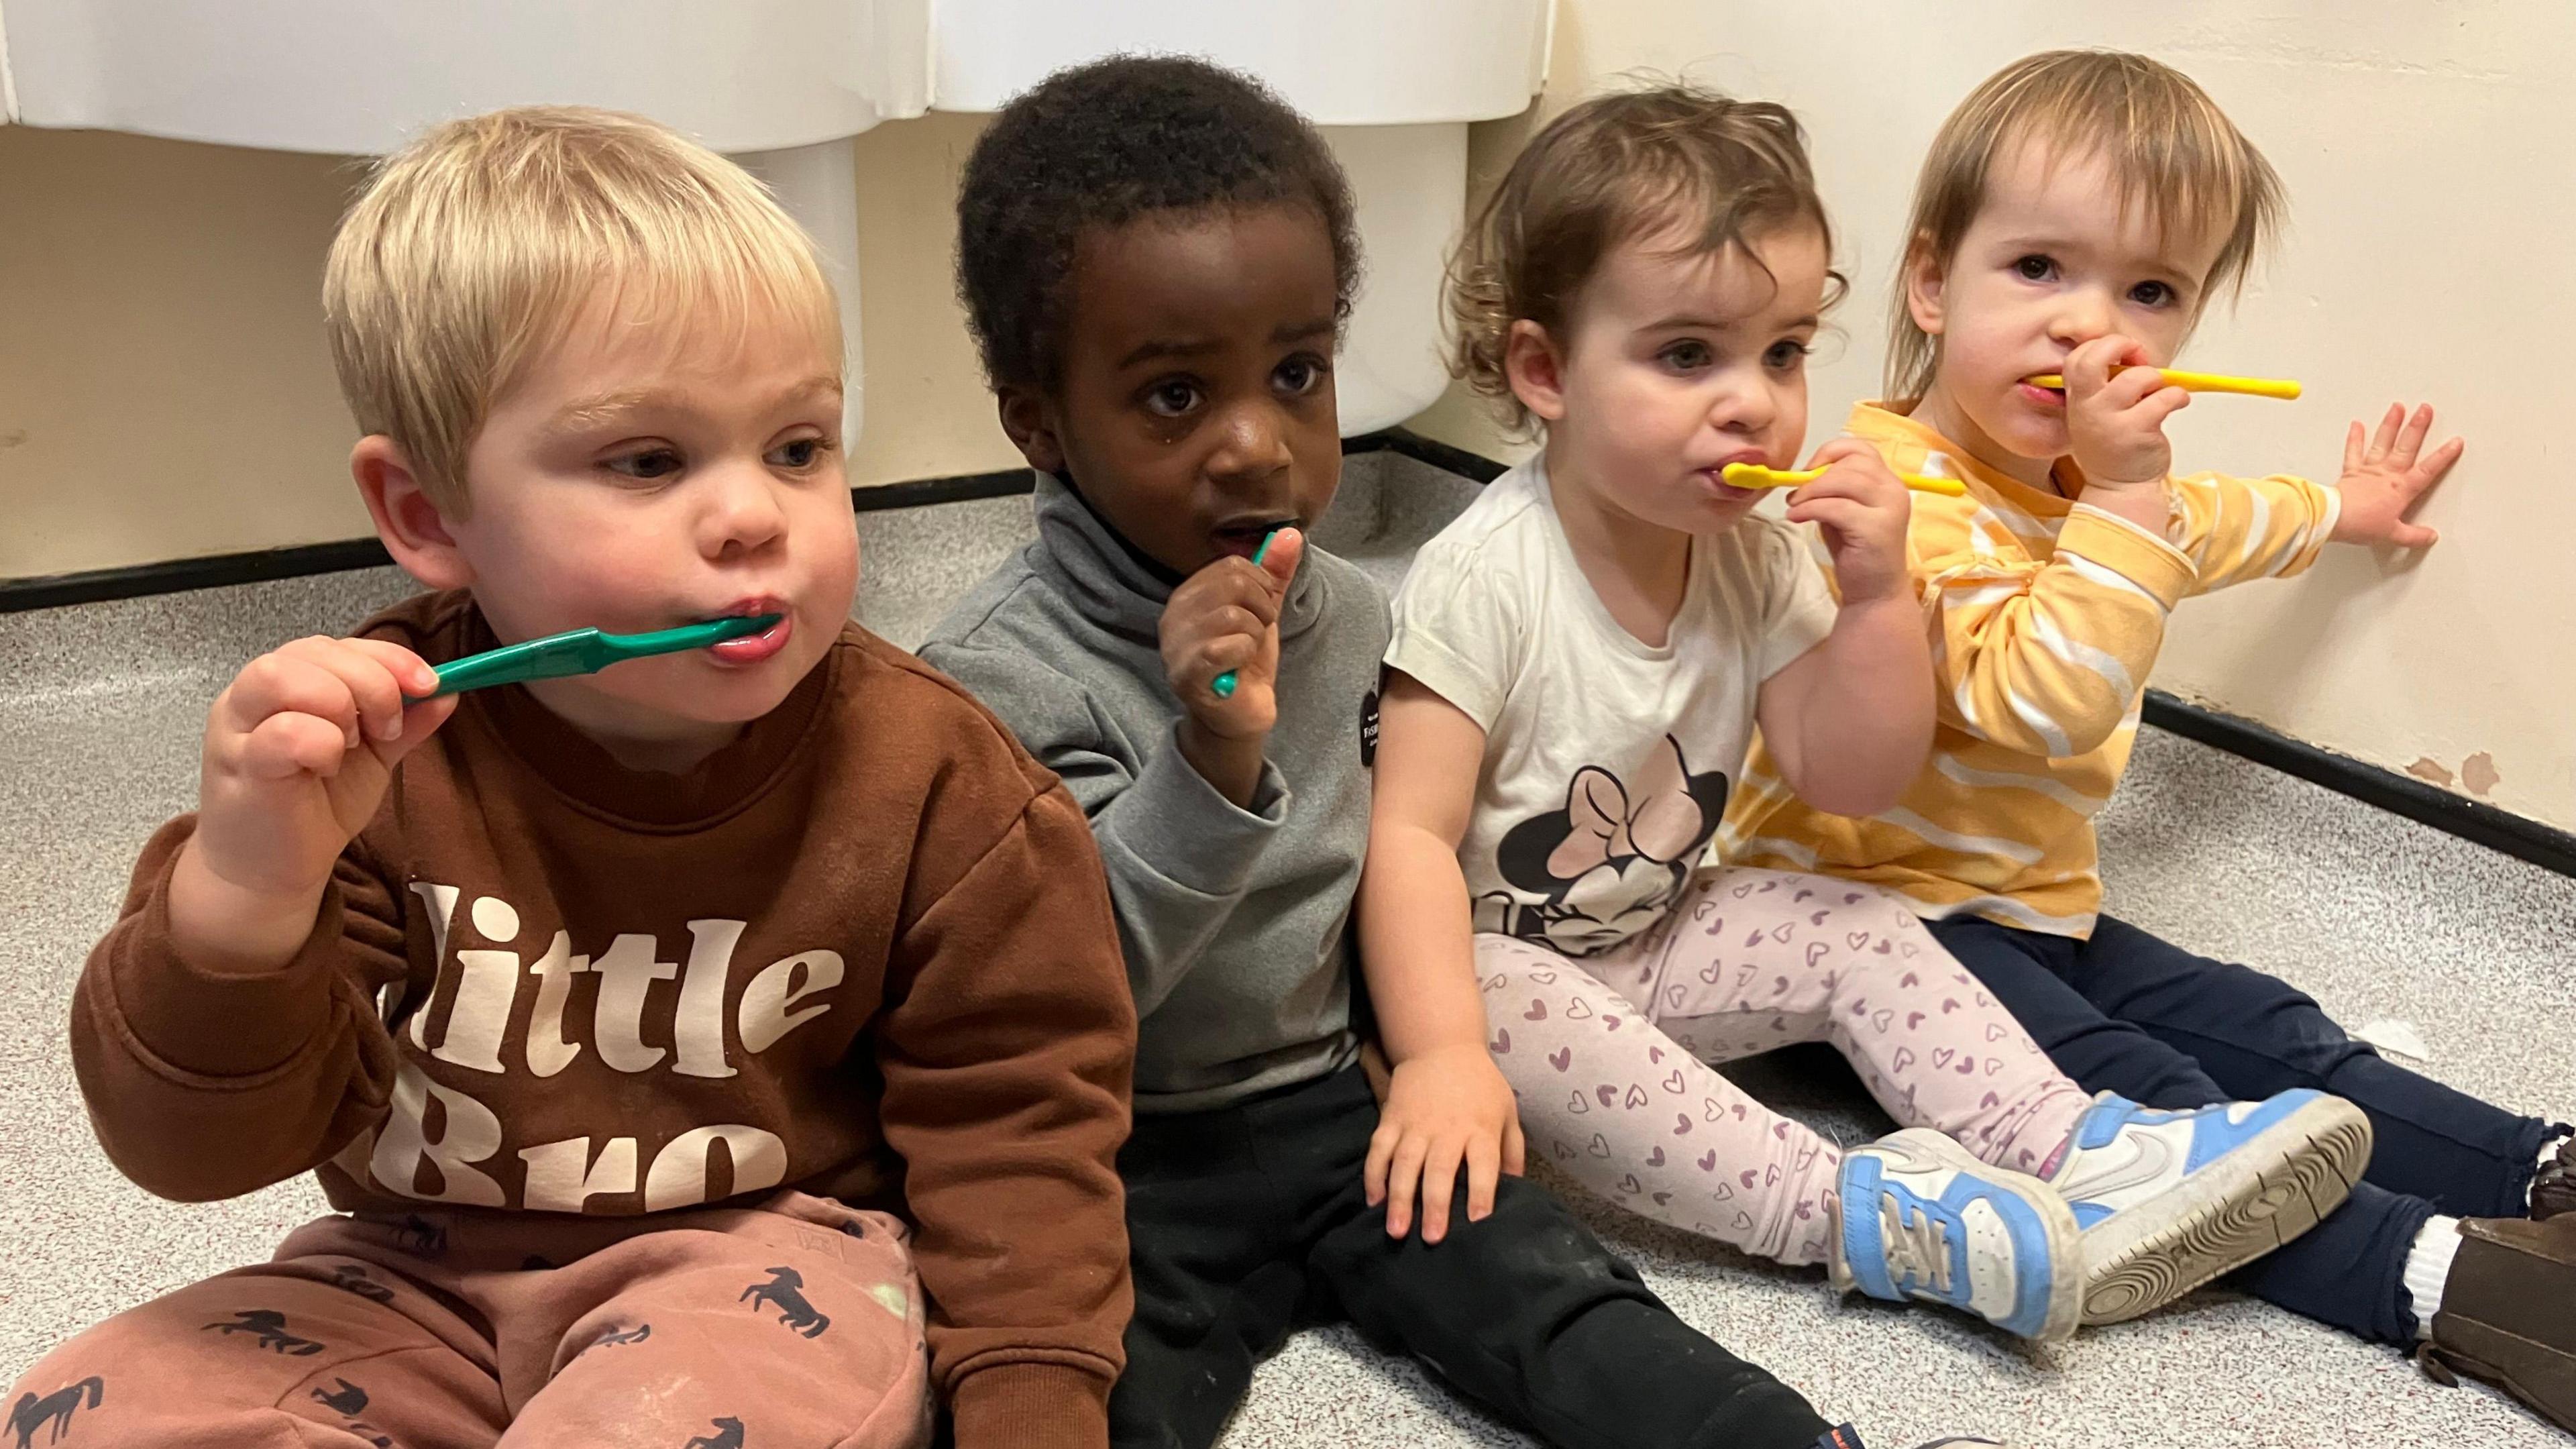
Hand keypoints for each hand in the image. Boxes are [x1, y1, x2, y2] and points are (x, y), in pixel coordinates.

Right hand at [174, 637, 454, 966]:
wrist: (272, 870)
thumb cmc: (316, 804)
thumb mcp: (373, 757)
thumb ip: (406, 722)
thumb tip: (449, 691)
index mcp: (289, 680)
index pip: (337, 644)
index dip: (389, 657)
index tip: (429, 685)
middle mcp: (253, 693)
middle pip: (312, 651)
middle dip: (370, 682)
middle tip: (387, 728)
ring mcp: (238, 726)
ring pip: (281, 675)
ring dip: (336, 705)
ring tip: (351, 745)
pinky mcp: (238, 765)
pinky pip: (280, 731)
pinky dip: (319, 743)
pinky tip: (325, 768)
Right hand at [1160, 529, 1302, 804]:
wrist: (1241, 714)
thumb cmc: (1246, 661)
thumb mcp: (1263, 611)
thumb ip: (1274, 573)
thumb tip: (1291, 533)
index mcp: (1187, 595)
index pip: (1231, 565)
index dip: (1262, 586)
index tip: (1262, 613)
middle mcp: (1173, 615)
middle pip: (1233, 583)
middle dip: (1261, 610)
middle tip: (1255, 635)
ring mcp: (1175, 645)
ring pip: (1233, 615)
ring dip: (1254, 635)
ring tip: (1245, 653)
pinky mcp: (1187, 673)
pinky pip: (1227, 646)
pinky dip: (1244, 655)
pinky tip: (1237, 669)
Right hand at [1364, 1044, 1524, 1242]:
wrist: (1441, 1046)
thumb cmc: (1480, 1086)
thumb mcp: (1507, 1111)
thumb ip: (1512, 1151)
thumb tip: (1516, 1190)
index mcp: (1481, 1128)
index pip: (1483, 1163)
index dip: (1481, 1192)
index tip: (1477, 1221)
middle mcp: (1448, 1128)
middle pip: (1440, 1168)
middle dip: (1435, 1205)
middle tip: (1431, 1238)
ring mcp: (1415, 1124)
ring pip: (1405, 1163)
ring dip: (1400, 1197)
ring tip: (1396, 1230)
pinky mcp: (1391, 1119)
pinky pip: (1379, 1149)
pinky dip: (1374, 1174)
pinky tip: (1374, 1200)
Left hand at [1784, 439, 1912, 604]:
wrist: (1874, 592)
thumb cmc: (1856, 551)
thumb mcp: (1843, 511)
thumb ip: (1833, 490)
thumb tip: (1803, 475)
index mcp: (1888, 482)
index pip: (1861, 448)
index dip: (1830, 452)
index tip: (1808, 470)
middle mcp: (1894, 490)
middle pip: (1851, 463)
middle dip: (1816, 475)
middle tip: (1795, 494)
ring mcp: (1890, 508)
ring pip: (1844, 481)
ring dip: (1811, 491)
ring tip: (1794, 506)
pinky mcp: (1877, 528)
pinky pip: (1837, 507)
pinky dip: (1810, 509)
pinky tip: (1795, 517)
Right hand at [2063, 335, 2188, 490]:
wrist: (2119, 489)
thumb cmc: (2113, 445)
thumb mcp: (2095, 414)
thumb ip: (2104, 386)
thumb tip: (2135, 356)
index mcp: (2076, 400)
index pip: (2076, 358)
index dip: (2103, 348)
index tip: (2123, 358)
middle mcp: (2086, 408)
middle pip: (2093, 359)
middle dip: (2121, 346)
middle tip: (2138, 358)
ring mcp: (2109, 421)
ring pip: (2136, 377)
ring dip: (2156, 378)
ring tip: (2159, 393)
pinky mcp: (2136, 432)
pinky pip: (2164, 398)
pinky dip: (2178, 395)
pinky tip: (2177, 403)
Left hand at [2331, 403, 2461, 547]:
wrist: (2333, 519)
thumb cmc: (2361, 524)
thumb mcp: (2392, 534)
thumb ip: (2413, 536)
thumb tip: (2430, 537)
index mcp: (2401, 489)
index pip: (2428, 469)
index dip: (2444, 455)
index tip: (2456, 441)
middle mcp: (2387, 474)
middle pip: (2406, 447)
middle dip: (2417, 427)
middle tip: (2425, 409)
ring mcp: (2368, 470)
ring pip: (2382, 442)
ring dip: (2390, 424)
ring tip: (2397, 407)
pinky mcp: (2351, 472)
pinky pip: (2353, 451)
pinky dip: (2355, 438)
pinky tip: (2357, 424)